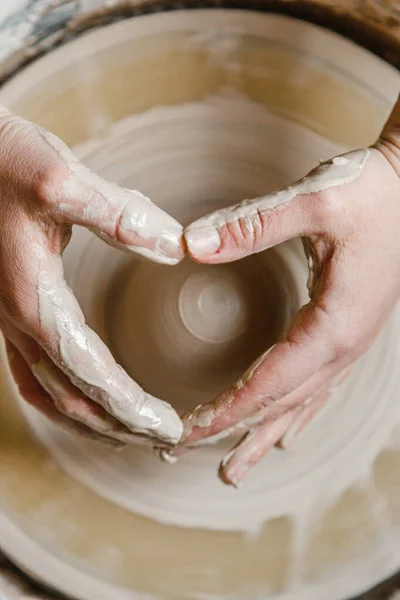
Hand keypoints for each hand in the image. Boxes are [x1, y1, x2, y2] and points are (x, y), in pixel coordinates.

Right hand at [0, 107, 183, 446]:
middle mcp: (19, 320)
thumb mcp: (61, 179)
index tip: (168, 428)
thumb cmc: (3, 160)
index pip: (90, 375)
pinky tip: (86, 400)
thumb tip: (174, 248)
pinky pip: (36, 374)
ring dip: (93, 422)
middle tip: (165, 441)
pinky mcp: (15, 308)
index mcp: (34, 299)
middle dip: (120, 427)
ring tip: (132, 436)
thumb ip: (118, 214)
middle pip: (72, 398)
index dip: (131, 408)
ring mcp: (12, 319)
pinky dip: (66, 398)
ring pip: (51, 395)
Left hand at [176, 98, 399, 485]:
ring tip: (235, 466)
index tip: (186, 434)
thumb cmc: (372, 193)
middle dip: (232, 433)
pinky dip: (293, 414)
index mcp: (334, 326)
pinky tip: (286, 431)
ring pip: (300, 403)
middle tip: (184, 455)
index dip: (225, 412)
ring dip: (262, 434)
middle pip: (280, 405)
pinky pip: (317, 387)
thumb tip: (193, 244)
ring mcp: (350, 341)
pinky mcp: (349, 330)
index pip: (268, 385)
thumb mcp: (314, 202)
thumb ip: (251, 225)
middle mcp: (343, 345)